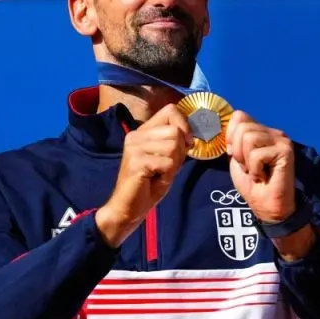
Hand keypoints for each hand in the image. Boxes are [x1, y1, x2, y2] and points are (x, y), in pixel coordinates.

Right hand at [96, 104, 191, 246]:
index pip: (170, 110)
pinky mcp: (136, 161)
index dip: (184, 125)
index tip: (186, 143)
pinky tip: (155, 180)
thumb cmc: (148, 184)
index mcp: (143, 131)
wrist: (128, 208)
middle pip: (175, 131)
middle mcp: (136, 135)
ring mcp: (134, 147)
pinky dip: (167, 175)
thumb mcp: (166, 159)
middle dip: (180, 152)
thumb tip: (191, 135)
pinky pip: (167, 163)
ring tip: (160, 174)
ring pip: (173, 146)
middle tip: (168, 167)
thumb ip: (175, 143)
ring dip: (173, 165)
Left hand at [226, 111, 294, 222]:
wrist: (266, 206)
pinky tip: (264, 176)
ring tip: (256, 171)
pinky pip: (257, 154)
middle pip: (242, 126)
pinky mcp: (285, 150)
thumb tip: (226, 125)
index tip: (236, 156)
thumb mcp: (236, 159)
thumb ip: (234, 141)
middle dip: (238, 151)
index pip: (239, 116)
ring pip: (249, 138)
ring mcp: (281, 140)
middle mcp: (272, 132)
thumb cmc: (252, 184)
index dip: (231, 136)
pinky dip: (255, 169)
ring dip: (246, 161)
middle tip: (248, 167)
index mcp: (261, 131)